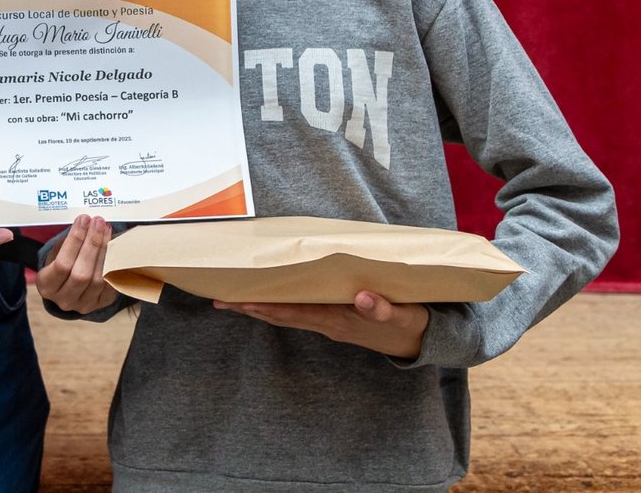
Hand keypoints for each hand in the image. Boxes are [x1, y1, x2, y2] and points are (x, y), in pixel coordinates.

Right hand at [36, 215, 117, 313]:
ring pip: (97, 279)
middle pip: (81, 273)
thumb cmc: (61, 265)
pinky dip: (113, 264)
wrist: (68, 288)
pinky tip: (114, 247)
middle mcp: (64, 299)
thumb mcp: (56, 254)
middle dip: (92, 244)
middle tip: (98, 222)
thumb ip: (68, 242)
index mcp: (47, 286)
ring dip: (104, 251)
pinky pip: (110, 285)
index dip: (75, 240)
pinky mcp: (100, 305)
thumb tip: (88, 223)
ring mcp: (83, 305)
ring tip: (106, 230)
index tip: (83, 219)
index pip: (62, 264)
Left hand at [213, 291, 430, 358]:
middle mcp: (328, 324)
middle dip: (251, 308)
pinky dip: (280, 307)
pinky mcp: (334, 321)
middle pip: (282, 316)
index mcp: (340, 320)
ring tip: (232, 301)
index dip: (267, 307)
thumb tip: (364, 298)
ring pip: (288, 316)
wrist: (422, 342)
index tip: (240, 301)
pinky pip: (300, 314)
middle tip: (218, 300)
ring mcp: (330, 324)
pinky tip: (267, 301)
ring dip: (260, 308)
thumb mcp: (404, 315)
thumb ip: (384, 308)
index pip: (295, 313)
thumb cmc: (412, 322)